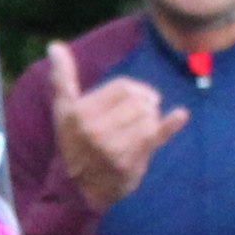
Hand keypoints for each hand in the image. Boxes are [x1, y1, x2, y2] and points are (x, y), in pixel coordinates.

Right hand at [40, 47, 184, 215]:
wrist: (80, 190)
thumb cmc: (74, 143)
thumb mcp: (63, 110)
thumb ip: (62, 78)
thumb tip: (54, 45)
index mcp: (80, 112)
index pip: (124, 86)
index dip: (136, 90)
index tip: (137, 101)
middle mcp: (94, 129)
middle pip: (139, 101)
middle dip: (145, 106)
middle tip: (139, 118)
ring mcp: (112, 147)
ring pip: (148, 117)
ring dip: (151, 121)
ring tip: (140, 132)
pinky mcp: (130, 161)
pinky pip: (155, 136)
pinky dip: (170, 124)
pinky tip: (180, 115)